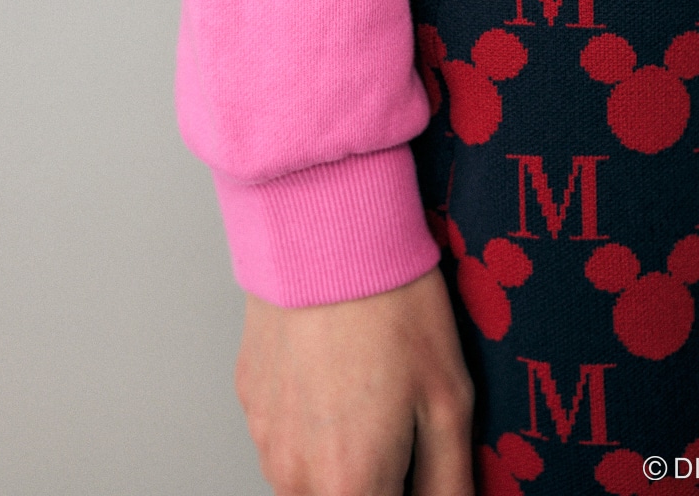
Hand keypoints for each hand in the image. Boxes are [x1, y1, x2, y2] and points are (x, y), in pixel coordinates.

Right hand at [234, 264, 475, 495]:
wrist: (326, 229)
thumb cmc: (392, 305)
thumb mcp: (448, 400)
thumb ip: (449, 485)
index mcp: (348, 485)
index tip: (419, 469)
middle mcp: (293, 472)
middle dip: (374, 484)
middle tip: (404, 433)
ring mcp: (264, 434)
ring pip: (305, 481)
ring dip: (340, 462)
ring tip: (373, 396)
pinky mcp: (249, 396)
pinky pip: (283, 436)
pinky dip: (312, 424)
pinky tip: (340, 372)